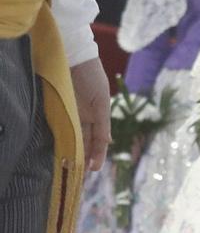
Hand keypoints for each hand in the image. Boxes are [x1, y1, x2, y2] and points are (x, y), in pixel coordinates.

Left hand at [70, 57, 110, 171]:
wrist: (74, 58)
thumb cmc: (91, 77)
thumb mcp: (101, 100)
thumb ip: (103, 122)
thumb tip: (107, 141)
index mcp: (97, 115)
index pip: (98, 140)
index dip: (97, 154)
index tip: (94, 170)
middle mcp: (84, 117)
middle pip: (85, 141)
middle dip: (84, 157)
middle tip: (80, 174)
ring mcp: (71, 113)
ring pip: (73, 137)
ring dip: (73, 151)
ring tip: (69, 167)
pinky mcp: (58, 109)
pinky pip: (60, 128)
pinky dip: (62, 140)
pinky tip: (60, 150)